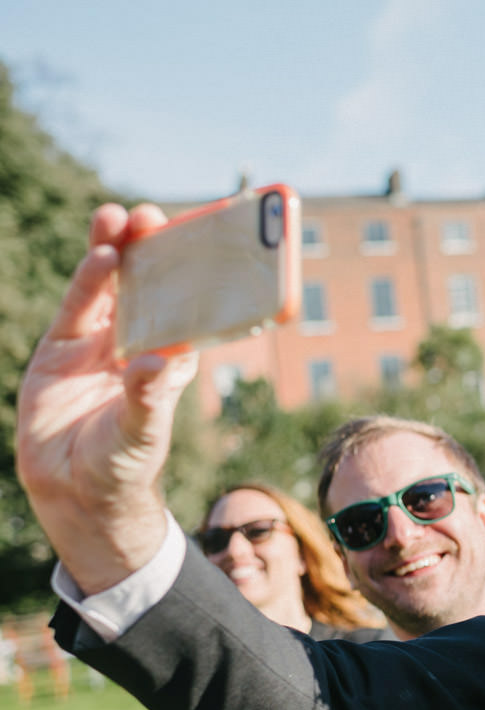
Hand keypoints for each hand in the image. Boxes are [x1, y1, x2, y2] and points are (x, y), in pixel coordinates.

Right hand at [15, 203, 197, 592]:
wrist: (77, 493)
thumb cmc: (125, 464)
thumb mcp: (142, 431)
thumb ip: (146, 397)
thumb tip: (153, 364)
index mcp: (169, 360)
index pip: (183, 308)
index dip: (188, 274)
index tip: (199, 241)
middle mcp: (135, 345)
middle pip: (143, 288)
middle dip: (147, 251)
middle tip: (152, 216)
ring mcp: (96, 346)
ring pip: (107, 290)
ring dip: (113, 253)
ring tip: (119, 219)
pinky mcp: (60, 351)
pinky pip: (77, 310)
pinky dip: (88, 284)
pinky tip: (102, 256)